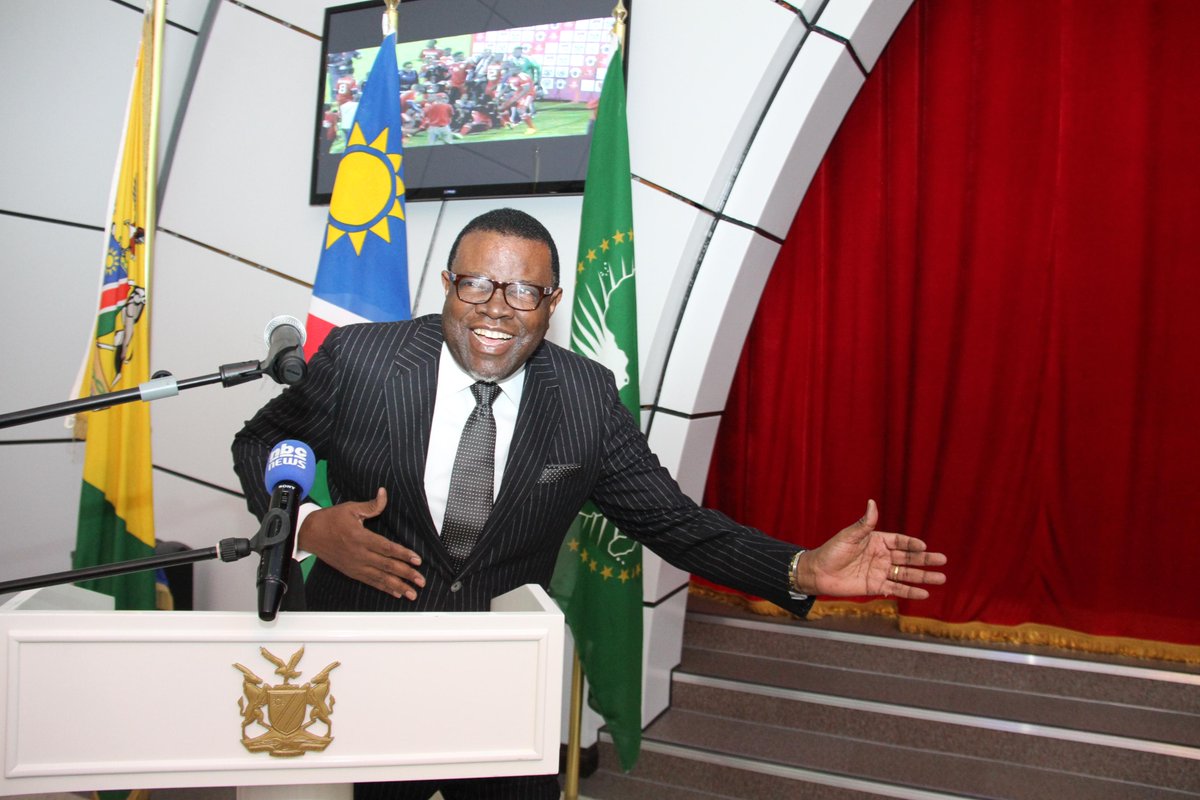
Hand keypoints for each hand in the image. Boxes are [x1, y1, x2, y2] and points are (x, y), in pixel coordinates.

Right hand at [298, 487, 424, 600]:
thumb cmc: (331, 519)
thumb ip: (371, 505)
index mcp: (361, 538)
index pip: (387, 548)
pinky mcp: (352, 572)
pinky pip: (371, 582)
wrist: (310, 534)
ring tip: (412, 594)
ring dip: (398, 586)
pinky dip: (384, 588)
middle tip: (421, 581)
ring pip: (380, 578)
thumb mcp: (351, 508)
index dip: (403, 554)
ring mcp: (356, 565)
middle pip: (387, 566)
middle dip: (406, 574)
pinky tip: (396, 593)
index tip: (417, 560)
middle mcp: (360, 554)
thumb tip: (384, 493)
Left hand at [797, 500, 946, 599]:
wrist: (818, 572)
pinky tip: (924, 594)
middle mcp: (882, 556)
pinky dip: (910, 592)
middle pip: (908, 558)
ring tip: (941, 578)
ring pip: (906, 574)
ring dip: (923, 577)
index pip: (900, 541)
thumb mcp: (849, 536)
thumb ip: (864, 523)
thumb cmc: (832, 551)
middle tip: (942, 561)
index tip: (924, 547)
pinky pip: (896, 588)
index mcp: (877, 540)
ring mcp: (880, 572)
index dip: (912, 544)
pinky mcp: (876, 586)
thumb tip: (872, 502)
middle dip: (925, 560)